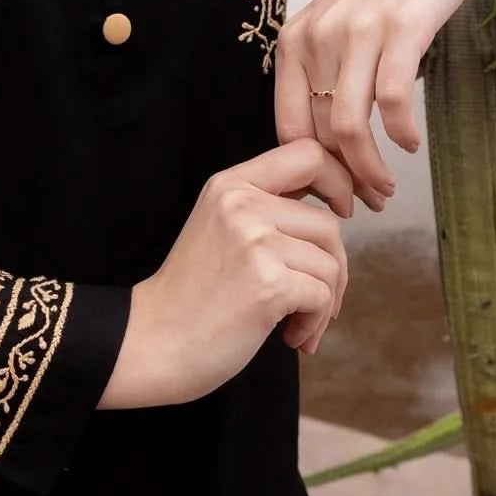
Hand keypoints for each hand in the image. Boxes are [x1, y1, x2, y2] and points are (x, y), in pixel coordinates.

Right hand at [99, 139, 354, 409]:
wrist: (150, 343)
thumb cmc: (190, 298)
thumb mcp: (220, 230)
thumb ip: (265, 209)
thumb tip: (335, 208)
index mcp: (231, 185)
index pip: (308, 153)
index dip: (340, 180)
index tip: (345, 210)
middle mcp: (243, 205)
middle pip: (329, 223)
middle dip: (334, 267)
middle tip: (315, 299)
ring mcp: (255, 242)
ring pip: (331, 263)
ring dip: (324, 302)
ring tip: (296, 325)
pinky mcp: (268, 283)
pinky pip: (323, 296)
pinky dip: (315, 322)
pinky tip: (291, 337)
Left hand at [274, 0, 495, 202]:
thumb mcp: (338, 30)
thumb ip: (325, 79)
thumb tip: (326, 149)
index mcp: (293, 45)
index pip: (289, 129)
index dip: (310, 174)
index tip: (333, 197)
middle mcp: (316, 39)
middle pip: (321, 134)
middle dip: (344, 180)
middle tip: (368, 202)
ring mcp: (357, 33)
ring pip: (349, 126)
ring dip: (370, 168)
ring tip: (387, 186)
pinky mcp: (400, 29)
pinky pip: (391, 101)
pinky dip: (400, 134)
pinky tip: (410, 144)